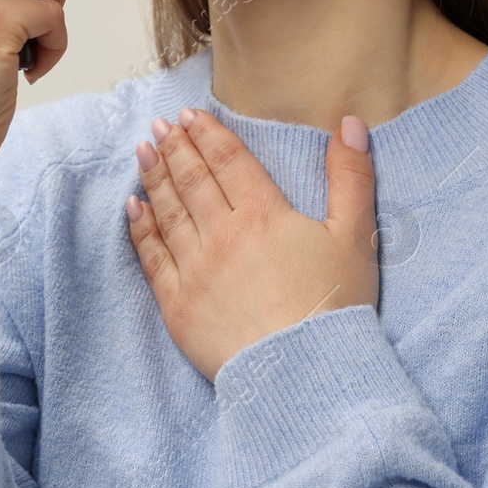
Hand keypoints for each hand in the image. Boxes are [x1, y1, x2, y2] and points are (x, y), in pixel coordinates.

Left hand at [126, 107, 379, 382]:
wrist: (303, 373)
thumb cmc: (334, 307)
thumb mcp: (355, 237)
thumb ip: (352, 177)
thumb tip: (350, 124)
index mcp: (264, 214)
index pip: (229, 162)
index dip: (209, 134)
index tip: (190, 115)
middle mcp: (223, 234)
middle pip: (193, 180)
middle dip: (175, 148)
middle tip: (159, 126)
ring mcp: (196, 270)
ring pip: (169, 212)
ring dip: (154, 178)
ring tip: (142, 152)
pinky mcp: (178, 306)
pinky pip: (153, 259)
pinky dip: (140, 229)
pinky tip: (132, 209)